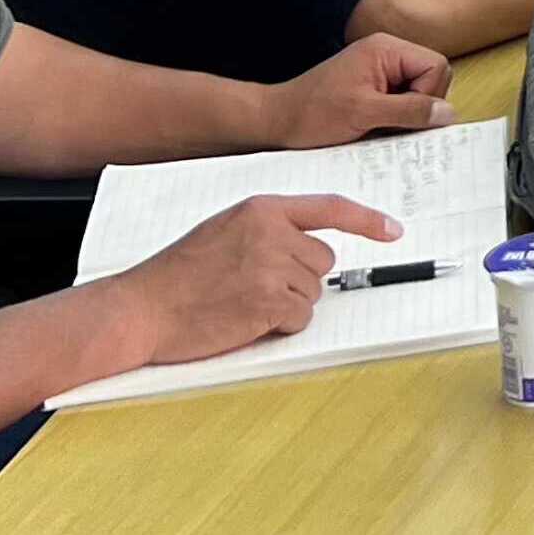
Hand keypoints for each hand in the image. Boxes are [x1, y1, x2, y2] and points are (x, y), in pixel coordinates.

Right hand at [110, 195, 398, 365]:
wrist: (140, 309)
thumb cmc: (177, 276)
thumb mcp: (224, 231)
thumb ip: (268, 230)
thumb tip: (310, 249)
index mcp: (262, 209)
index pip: (330, 208)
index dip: (367, 220)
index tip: (393, 230)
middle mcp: (272, 232)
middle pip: (322, 260)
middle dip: (298, 279)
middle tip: (252, 288)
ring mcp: (272, 266)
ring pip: (312, 292)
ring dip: (285, 305)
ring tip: (240, 302)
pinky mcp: (270, 301)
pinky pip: (300, 318)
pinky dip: (279, 326)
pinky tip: (243, 320)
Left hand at [260, 36, 453, 146]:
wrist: (274, 121)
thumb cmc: (311, 114)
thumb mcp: (363, 113)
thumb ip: (409, 110)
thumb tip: (447, 113)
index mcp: (387, 49)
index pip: (436, 66)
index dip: (428, 95)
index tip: (400, 116)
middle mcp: (387, 53)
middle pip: (432, 77)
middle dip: (418, 104)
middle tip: (388, 121)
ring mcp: (380, 69)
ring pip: (419, 91)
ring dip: (404, 113)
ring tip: (375, 124)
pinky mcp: (373, 86)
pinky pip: (401, 99)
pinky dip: (393, 117)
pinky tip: (371, 126)